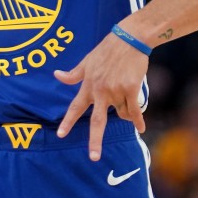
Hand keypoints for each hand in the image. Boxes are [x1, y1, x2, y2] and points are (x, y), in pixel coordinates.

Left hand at [54, 32, 147, 160]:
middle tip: (94, 158)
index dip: (68, 122)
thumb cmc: (107, 49)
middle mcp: (100, 91)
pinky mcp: (131, 89)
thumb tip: (56, 75)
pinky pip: (134, 110)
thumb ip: (73, 74)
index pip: (75, 107)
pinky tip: (141, 128)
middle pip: (96, 121)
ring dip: (125, 112)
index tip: (61, 135)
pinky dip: (138, 120)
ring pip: (121, 113)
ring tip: (127, 94)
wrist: (129, 39)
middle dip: (95, 140)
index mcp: (88, 85)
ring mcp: (116, 91)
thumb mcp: (86, 61)